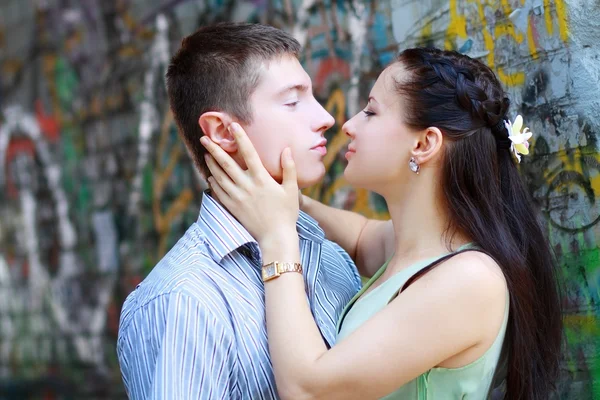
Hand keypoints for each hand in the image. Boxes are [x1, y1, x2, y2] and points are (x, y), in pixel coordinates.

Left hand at [200, 123, 299, 246]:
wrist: (276, 237)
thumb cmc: (286, 213)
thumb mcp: (292, 190)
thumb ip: (289, 169)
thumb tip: (286, 150)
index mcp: (262, 180)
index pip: (249, 153)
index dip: (240, 138)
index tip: (232, 125)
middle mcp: (247, 187)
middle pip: (227, 164)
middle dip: (214, 149)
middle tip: (204, 138)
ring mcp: (238, 197)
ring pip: (219, 176)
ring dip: (211, 163)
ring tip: (206, 153)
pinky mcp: (233, 207)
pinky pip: (219, 192)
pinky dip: (213, 182)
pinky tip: (211, 175)